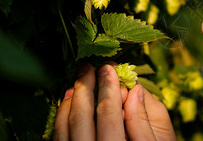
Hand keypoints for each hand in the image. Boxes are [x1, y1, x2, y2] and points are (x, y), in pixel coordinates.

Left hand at [53, 64, 175, 140]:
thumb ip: (144, 120)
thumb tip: (135, 90)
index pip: (109, 112)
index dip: (108, 87)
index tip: (109, 68)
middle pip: (83, 117)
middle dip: (85, 88)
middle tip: (88, 68)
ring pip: (66, 127)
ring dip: (69, 101)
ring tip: (76, 83)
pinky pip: (59, 138)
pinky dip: (60, 118)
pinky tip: (66, 105)